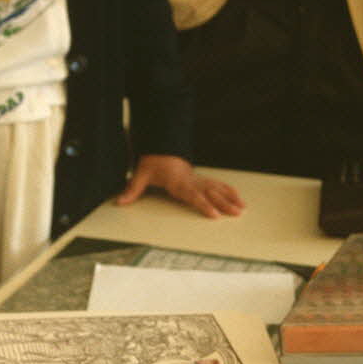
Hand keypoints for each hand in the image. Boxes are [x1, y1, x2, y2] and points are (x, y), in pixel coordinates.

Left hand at [117, 154, 244, 217]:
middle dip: (224, 203)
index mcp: (178, 182)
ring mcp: (198, 180)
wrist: (161, 149)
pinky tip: (238, 198)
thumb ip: (132, 189)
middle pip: (210, 193)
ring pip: (217, 189)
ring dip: (231, 198)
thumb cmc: (152, 163)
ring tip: (242, 208)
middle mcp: (191, 181)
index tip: (214, 214)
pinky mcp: (201, 180)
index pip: (193, 195)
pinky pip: (218, 185)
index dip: (203, 204)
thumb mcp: (140, 174)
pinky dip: (229, 191)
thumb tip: (120, 201)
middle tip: (236, 213)